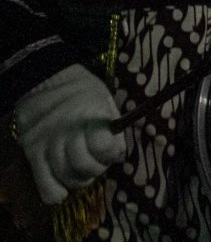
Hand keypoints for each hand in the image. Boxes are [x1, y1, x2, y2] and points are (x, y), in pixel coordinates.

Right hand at [14, 64, 126, 204]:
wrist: (43, 79)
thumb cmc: (80, 89)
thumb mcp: (103, 100)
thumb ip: (112, 127)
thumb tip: (118, 156)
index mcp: (91, 116)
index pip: (107, 149)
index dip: (111, 153)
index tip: (109, 149)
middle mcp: (69, 132)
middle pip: (88, 168)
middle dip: (96, 168)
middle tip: (93, 160)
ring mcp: (48, 145)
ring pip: (69, 179)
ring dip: (78, 179)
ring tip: (78, 169)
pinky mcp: (31, 154)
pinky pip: (46, 186)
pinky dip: (56, 192)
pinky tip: (62, 189)